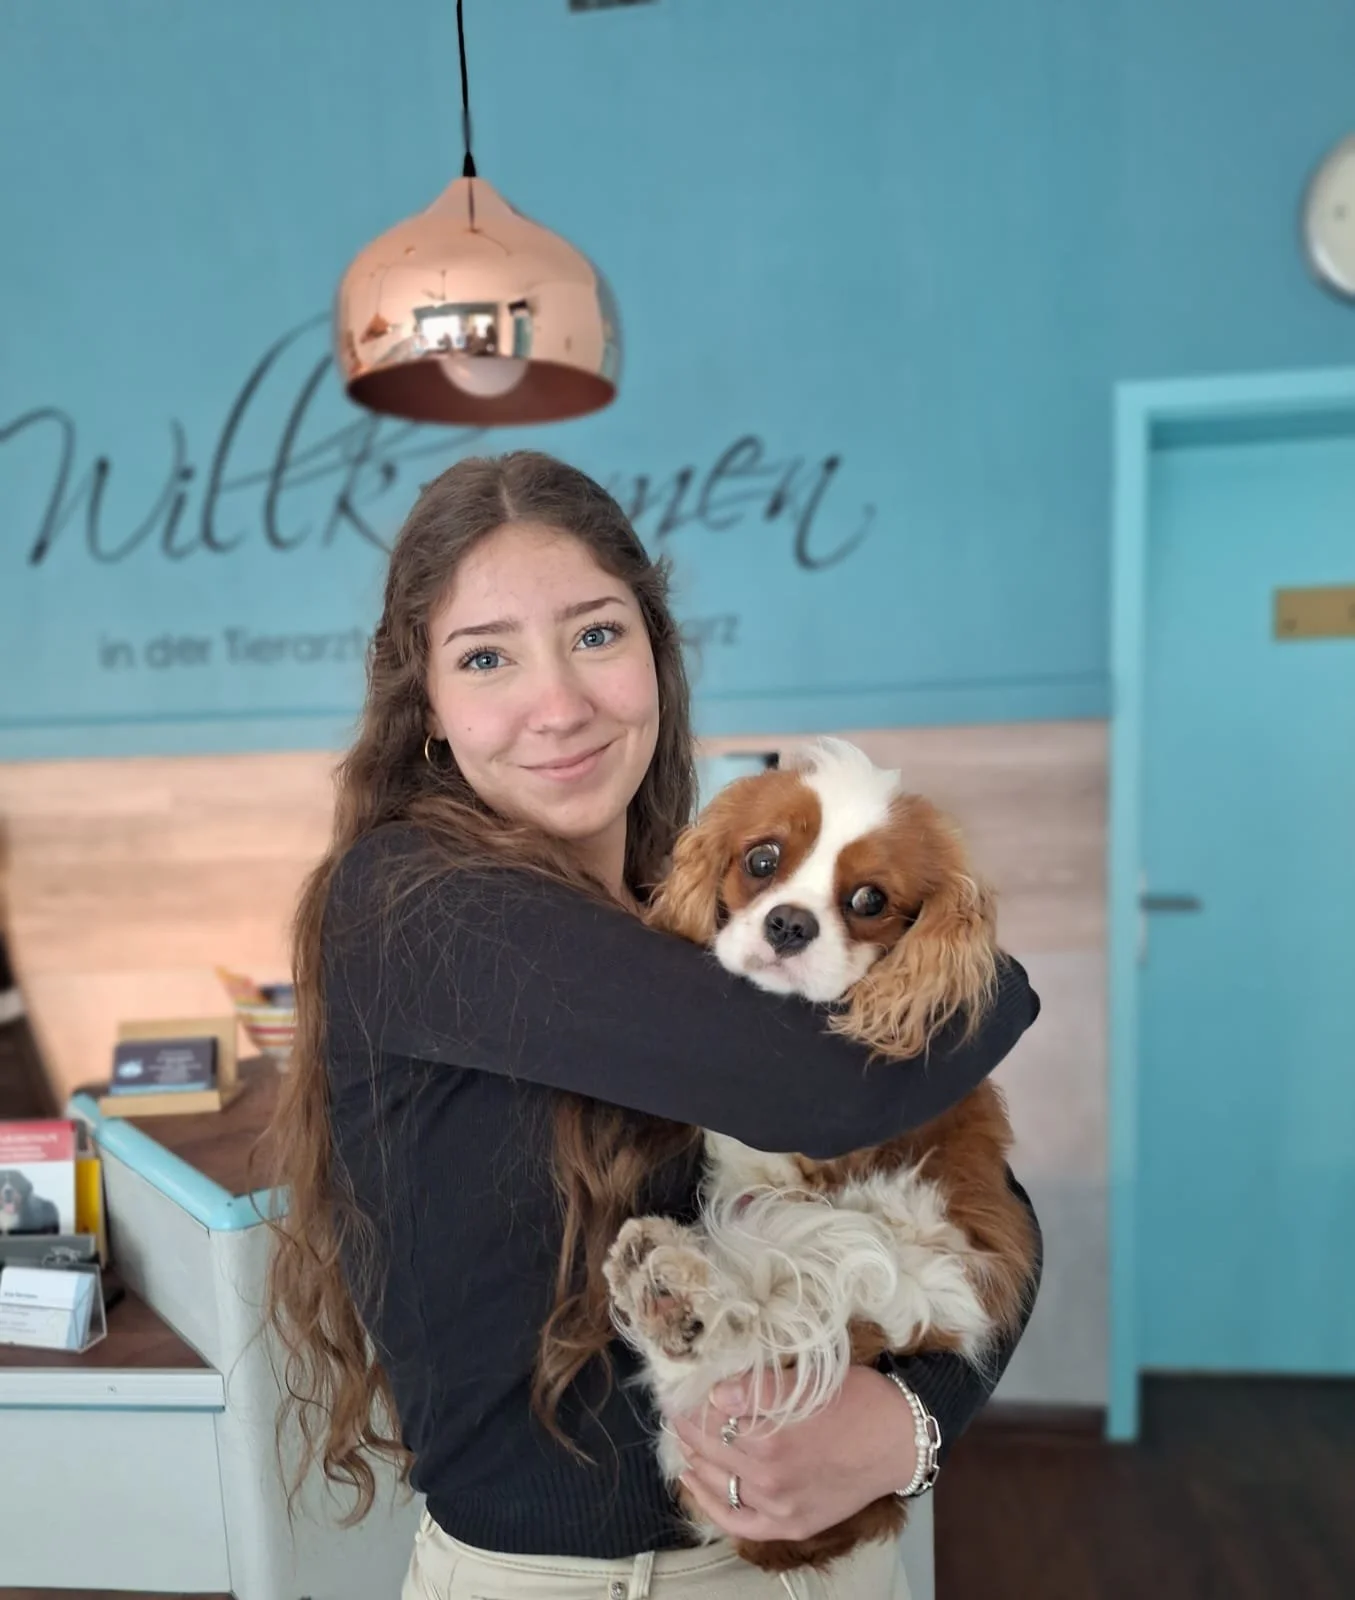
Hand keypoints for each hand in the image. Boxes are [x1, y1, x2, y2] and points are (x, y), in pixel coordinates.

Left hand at [671, 1364, 916, 1542]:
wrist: (901, 1440)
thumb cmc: (859, 1400)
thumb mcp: (811, 1381)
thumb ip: (759, 1388)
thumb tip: (716, 1393)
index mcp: (772, 1435)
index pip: (713, 1419)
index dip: (693, 1404)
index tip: (681, 1391)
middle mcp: (771, 1476)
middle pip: (712, 1450)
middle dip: (690, 1429)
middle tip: (677, 1411)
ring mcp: (780, 1506)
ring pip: (720, 1484)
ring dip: (696, 1461)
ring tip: (685, 1440)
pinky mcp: (793, 1524)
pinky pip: (740, 1522)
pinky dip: (713, 1506)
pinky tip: (694, 1483)